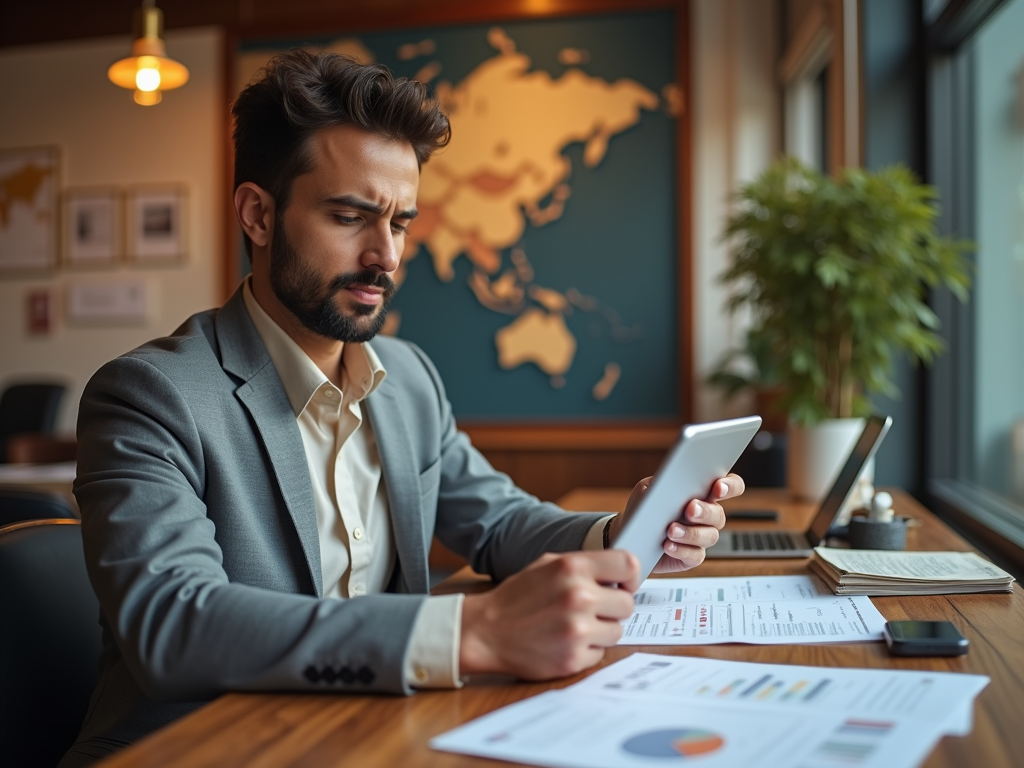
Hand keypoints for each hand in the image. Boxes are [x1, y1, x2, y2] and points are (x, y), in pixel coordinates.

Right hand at [459, 550, 638, 679]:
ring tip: (573, 626)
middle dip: (612, 608)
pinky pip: (600, 653)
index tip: (624, 585)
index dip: (631, 576)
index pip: (628, 564)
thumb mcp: (547, 565)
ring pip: (617, 631)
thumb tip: (619, 574)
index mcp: (573, 567)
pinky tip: (564, 642)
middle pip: (627, 604)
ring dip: (600, 630)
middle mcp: (578, 596)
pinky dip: (587, 649)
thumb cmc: (516, 598)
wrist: (484, 631)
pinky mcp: (573, 659)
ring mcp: (577, 630)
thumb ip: (584, 566)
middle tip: (592, 610)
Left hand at [607, 473, 745, 572]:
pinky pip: (696, 555)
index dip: (730, 486)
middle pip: (719, 514)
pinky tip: (668, 545)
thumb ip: (663, 482)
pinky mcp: (692, 556)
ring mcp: (701, 537)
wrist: (629, 535)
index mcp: (702, 493)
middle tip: (690, 509)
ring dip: (691, 533)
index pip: (729, 486)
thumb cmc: (643, 508)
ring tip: (671, 530)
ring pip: (710, 536)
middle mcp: (707, 515)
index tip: (718, 487)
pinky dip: (682, 550)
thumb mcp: (648, 488)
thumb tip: (675, 483)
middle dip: (706, 512)